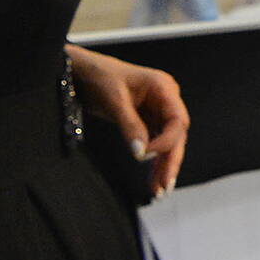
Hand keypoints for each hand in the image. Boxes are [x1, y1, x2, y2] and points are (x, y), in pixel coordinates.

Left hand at [66, 45, 187, 196]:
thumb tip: (141, 154)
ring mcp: (156, 109)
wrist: (82, 70)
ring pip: (166, 141)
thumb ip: (130, 126)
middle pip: (176, 134)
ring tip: (159, 189)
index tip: (147, 156)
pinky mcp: (145, 118)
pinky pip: (154, 141)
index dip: (166, 141)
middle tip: (164, 186)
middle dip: (170, 160)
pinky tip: (152, 176)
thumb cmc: (99, 76)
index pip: (177, 120)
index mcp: (163, 88)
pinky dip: (153, 158)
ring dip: (163, 164)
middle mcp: (164, 99)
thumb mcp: (114, 101)